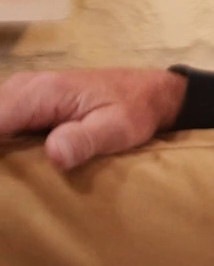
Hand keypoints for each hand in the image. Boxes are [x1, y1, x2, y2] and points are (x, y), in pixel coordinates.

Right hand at [0, 68, 188, 169]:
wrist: (146, 91)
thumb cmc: (134, 109)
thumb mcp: (118, 129)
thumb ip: (84, 140)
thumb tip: (54, 155)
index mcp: (43, 93)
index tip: (0, 173)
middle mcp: (24, 87)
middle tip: (6, 178)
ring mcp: (21, 92)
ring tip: (7, 173)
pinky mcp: (24, 101)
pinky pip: (1, 118)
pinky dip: (1, 134)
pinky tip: (9, 161)